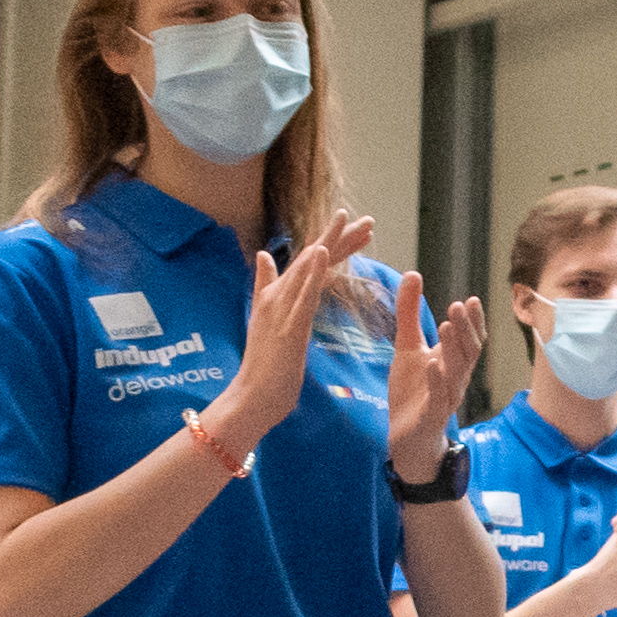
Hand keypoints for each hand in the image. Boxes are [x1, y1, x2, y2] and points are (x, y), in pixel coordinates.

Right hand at [200, 213, 368, 456]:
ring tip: (348, 220)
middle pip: (312, 258)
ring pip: (308, 269)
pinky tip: (323, 252)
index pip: (309, 262)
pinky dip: (312, 272)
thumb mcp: (266, 320)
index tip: (357, 228)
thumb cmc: (263, 366)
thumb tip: (263, 255)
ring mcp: (280, 309)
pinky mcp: (287, 326)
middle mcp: (277, 295)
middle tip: (366, 219)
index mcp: (277, 295)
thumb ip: (264, 285)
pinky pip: (302, 294)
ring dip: (329, 243)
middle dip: (339, 236)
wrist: (250, 397)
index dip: (333, 242)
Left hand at [381, 268, 484, 476]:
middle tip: (459, 305)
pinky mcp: (431, 415)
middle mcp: (456, 378)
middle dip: (466, 329)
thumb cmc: (412, 391)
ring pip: (457, 372)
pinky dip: (436, 381)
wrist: (405, 436)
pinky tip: (432, 364)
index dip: (473, 322)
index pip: (470, 339)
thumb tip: (412, 273)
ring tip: (448, 326)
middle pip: (468, 351)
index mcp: (453, 362)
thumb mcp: (407, 346)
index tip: (471, 300)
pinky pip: (438, 398)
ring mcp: (446, 397)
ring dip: (453, 349)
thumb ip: (409, 312)